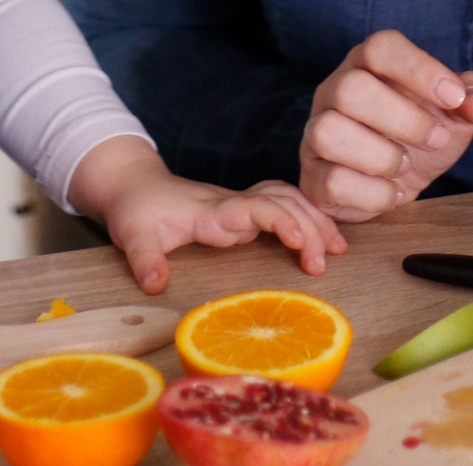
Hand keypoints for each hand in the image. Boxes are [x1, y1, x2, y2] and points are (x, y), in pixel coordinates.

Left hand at [64, 136, 345, 294]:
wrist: (134, 185)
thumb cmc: (136, 210)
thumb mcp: (133, 235)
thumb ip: (145, 259)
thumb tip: (156, 286)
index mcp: (213, 210)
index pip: (257, 207)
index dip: (282, 221)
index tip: (303, 245)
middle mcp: (233, 204)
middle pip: (283, 201)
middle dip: (309, 227)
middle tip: (323, 265)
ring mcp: (240, 206)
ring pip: (289, 199)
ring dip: (315, 218)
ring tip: (339, 248)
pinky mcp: (243, 212)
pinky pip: (283, 206)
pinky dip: (307, 216)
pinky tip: (323, 235)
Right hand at [300, 30, 472, 219]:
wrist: (395, 182)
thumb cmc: (419, 134)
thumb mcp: (453, 112)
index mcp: (368, 65)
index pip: (381, 47)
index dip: (419, 69)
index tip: (455, 97)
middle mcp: (333, 91)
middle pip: (350, 88)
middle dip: (404, 119)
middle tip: (435, 139)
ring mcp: (316, 133)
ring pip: (328, 132)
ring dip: (382, 156)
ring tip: (406, 165)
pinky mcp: (312, 176)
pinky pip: (332, 181)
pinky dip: (374, 193)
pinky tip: (393, 191)